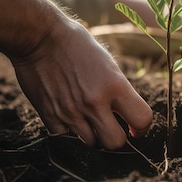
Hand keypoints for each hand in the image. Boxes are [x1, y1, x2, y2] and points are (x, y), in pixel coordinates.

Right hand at [11, 20, 152, 148]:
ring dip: (92, 135)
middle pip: (115, 143)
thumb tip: (125, 112)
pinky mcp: (50, 115)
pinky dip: (69, 132)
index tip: (136, 129)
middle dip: (116, 138)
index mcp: (115, 85)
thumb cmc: (76, 44)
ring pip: (90, 143)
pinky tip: (69, 116)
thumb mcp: (107, 62)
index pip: (141, 119)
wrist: (39, 37)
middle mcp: (95, 102)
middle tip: (112, 128)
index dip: (142, 128)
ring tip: (88, 119)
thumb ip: (117, 89)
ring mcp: (71, 112)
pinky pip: (66, 138)